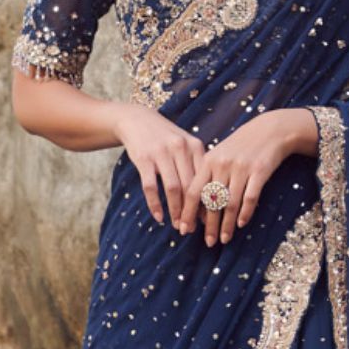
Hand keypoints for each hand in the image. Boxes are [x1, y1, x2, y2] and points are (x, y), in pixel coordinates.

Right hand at [114, 101, 205, 229]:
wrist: (137, 120)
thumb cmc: (165, 138)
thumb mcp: (185, 144)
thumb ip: (197, 165)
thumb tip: (211, 197)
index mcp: (195, 146)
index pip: (206, 179)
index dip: (208, 202)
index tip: (210, 220)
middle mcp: (180, 148)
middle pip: (191, 187)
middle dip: (193, 211)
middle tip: (192, 229)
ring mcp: (161, 153)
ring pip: (173, 189)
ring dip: (176, 211)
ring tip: (177, 226)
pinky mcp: (144, 159)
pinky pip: (151, 187)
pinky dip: (155, 204)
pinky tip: (159, 217)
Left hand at [178, 109, 318, 244]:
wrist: (269, 130)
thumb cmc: (241, 146)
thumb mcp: (219, 154)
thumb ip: (207, 175)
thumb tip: (197, 206)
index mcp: (209, 161)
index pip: (193, 191)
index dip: (187, 213)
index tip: (184, 230)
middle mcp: (223, 165)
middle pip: (211, 201)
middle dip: (208, 225)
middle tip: (207, 242)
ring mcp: (241, 168)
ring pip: (230, 203)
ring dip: (227, 224)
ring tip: (224, 239)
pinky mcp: (259, 171)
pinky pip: (250, 197)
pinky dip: (245, 213)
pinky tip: (242, 224)